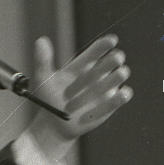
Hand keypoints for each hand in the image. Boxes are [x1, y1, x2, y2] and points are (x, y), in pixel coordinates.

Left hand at [25, 34, 132, 161]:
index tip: (112, 40)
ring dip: (119, 75)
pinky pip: (123, 96)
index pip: (97, 49)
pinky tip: (118, 95)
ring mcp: (105, 88)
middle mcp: (96, 74)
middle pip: (113, 60)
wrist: (54, 124)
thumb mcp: (43, 79)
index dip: (105, 44)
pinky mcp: (110, 104)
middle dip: (116, 58)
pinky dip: (123, 95)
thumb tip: (41, 40)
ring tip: (115, 76)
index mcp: (83, 64)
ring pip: (120, 75)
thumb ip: (42, 60)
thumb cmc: (48, 99)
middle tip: (115, 58)